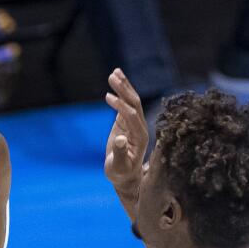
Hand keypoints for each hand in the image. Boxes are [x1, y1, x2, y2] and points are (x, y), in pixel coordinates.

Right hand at [104, 68, 147, 203]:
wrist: (125, 175)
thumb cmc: (120, 173)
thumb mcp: (118, 167)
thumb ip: (120, 153)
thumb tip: (120, 139)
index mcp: (140, 137)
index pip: (132, 117)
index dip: (121, 106)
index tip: (108, 97)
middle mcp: (140, 127)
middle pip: (135, 104)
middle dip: (124, 90)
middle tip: (113, 76)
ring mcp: (135, 123)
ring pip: (132, 101)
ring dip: (124, 86)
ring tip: (115, 72)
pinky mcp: (127, 121)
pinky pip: (125, 103)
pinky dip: (121, 91)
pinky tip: (115, 79)